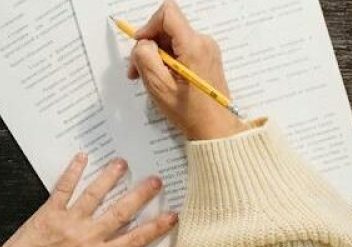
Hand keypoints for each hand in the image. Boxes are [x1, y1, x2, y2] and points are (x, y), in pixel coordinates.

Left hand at [4, 153, 176, 246]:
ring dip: (109, 178)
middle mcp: (87, 237)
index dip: (155, 227)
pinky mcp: (48, 214)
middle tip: (155, 179)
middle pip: (119, 213)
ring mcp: (68, 223)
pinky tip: (82, 157)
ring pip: (94, 196)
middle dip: (139, 196)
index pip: (134, 240)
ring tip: (122, 163)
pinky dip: (72, 172)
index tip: (171, 215)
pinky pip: (62, 189)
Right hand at [128, 0, 245, 139]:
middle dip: (148, 46)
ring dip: (156, 55)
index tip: (139, 46)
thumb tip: (143, 43)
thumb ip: (145, 58)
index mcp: (193, 46)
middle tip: (136, 71)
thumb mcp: (159, 86)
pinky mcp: (207, 56)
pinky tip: (163, 79)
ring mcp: (207, 48)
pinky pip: (181, 48)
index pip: (167, 13)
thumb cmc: (189, 112)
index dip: (148, 25)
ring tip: (149, 79)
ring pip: (172, 39)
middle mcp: (203, 41)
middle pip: (167, 27)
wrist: (216, 129)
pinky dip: (167, 60)